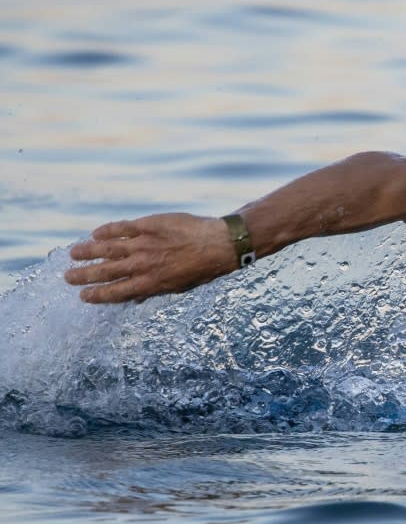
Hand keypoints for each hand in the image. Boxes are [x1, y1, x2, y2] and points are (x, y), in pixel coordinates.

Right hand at [65, 213, 236, 302]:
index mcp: (151, 284)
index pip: (115, 292)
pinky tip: (95, 233)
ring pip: (107, 249)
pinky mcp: (149, 225)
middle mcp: (143, 265)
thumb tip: (135, 298)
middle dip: (84, 275)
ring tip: (73, 253)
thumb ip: (154, 290)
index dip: (96, 295)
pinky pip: (121, 228)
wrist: (220, 244)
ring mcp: (145, 244)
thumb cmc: (203, 269)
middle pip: (106, 272)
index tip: (83, 295)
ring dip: (87, 251)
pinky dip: (106, 231)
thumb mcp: (179, 287)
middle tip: (68, 277)